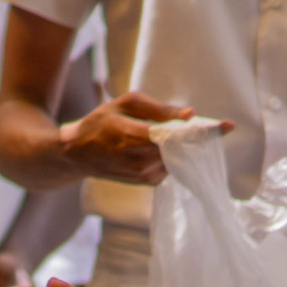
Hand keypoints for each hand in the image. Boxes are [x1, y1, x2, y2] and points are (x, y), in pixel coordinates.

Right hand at [55, 91, 188, 183]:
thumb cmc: (100, 123)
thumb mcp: (126, 104)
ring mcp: (143, 174)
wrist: (78, 154)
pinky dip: (170, 157)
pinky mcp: (147, 182)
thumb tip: (190, 114)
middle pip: (177, 148)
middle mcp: (139, 159)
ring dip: (178, 147)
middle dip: (185, 136)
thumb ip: (159, 108)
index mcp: (131, 135)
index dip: (188, 128)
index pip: (171, 134)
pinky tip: (159, 148)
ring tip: (168, 135)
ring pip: (176, 158)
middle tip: (186, 125)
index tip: (208, 123)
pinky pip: (169, 167)